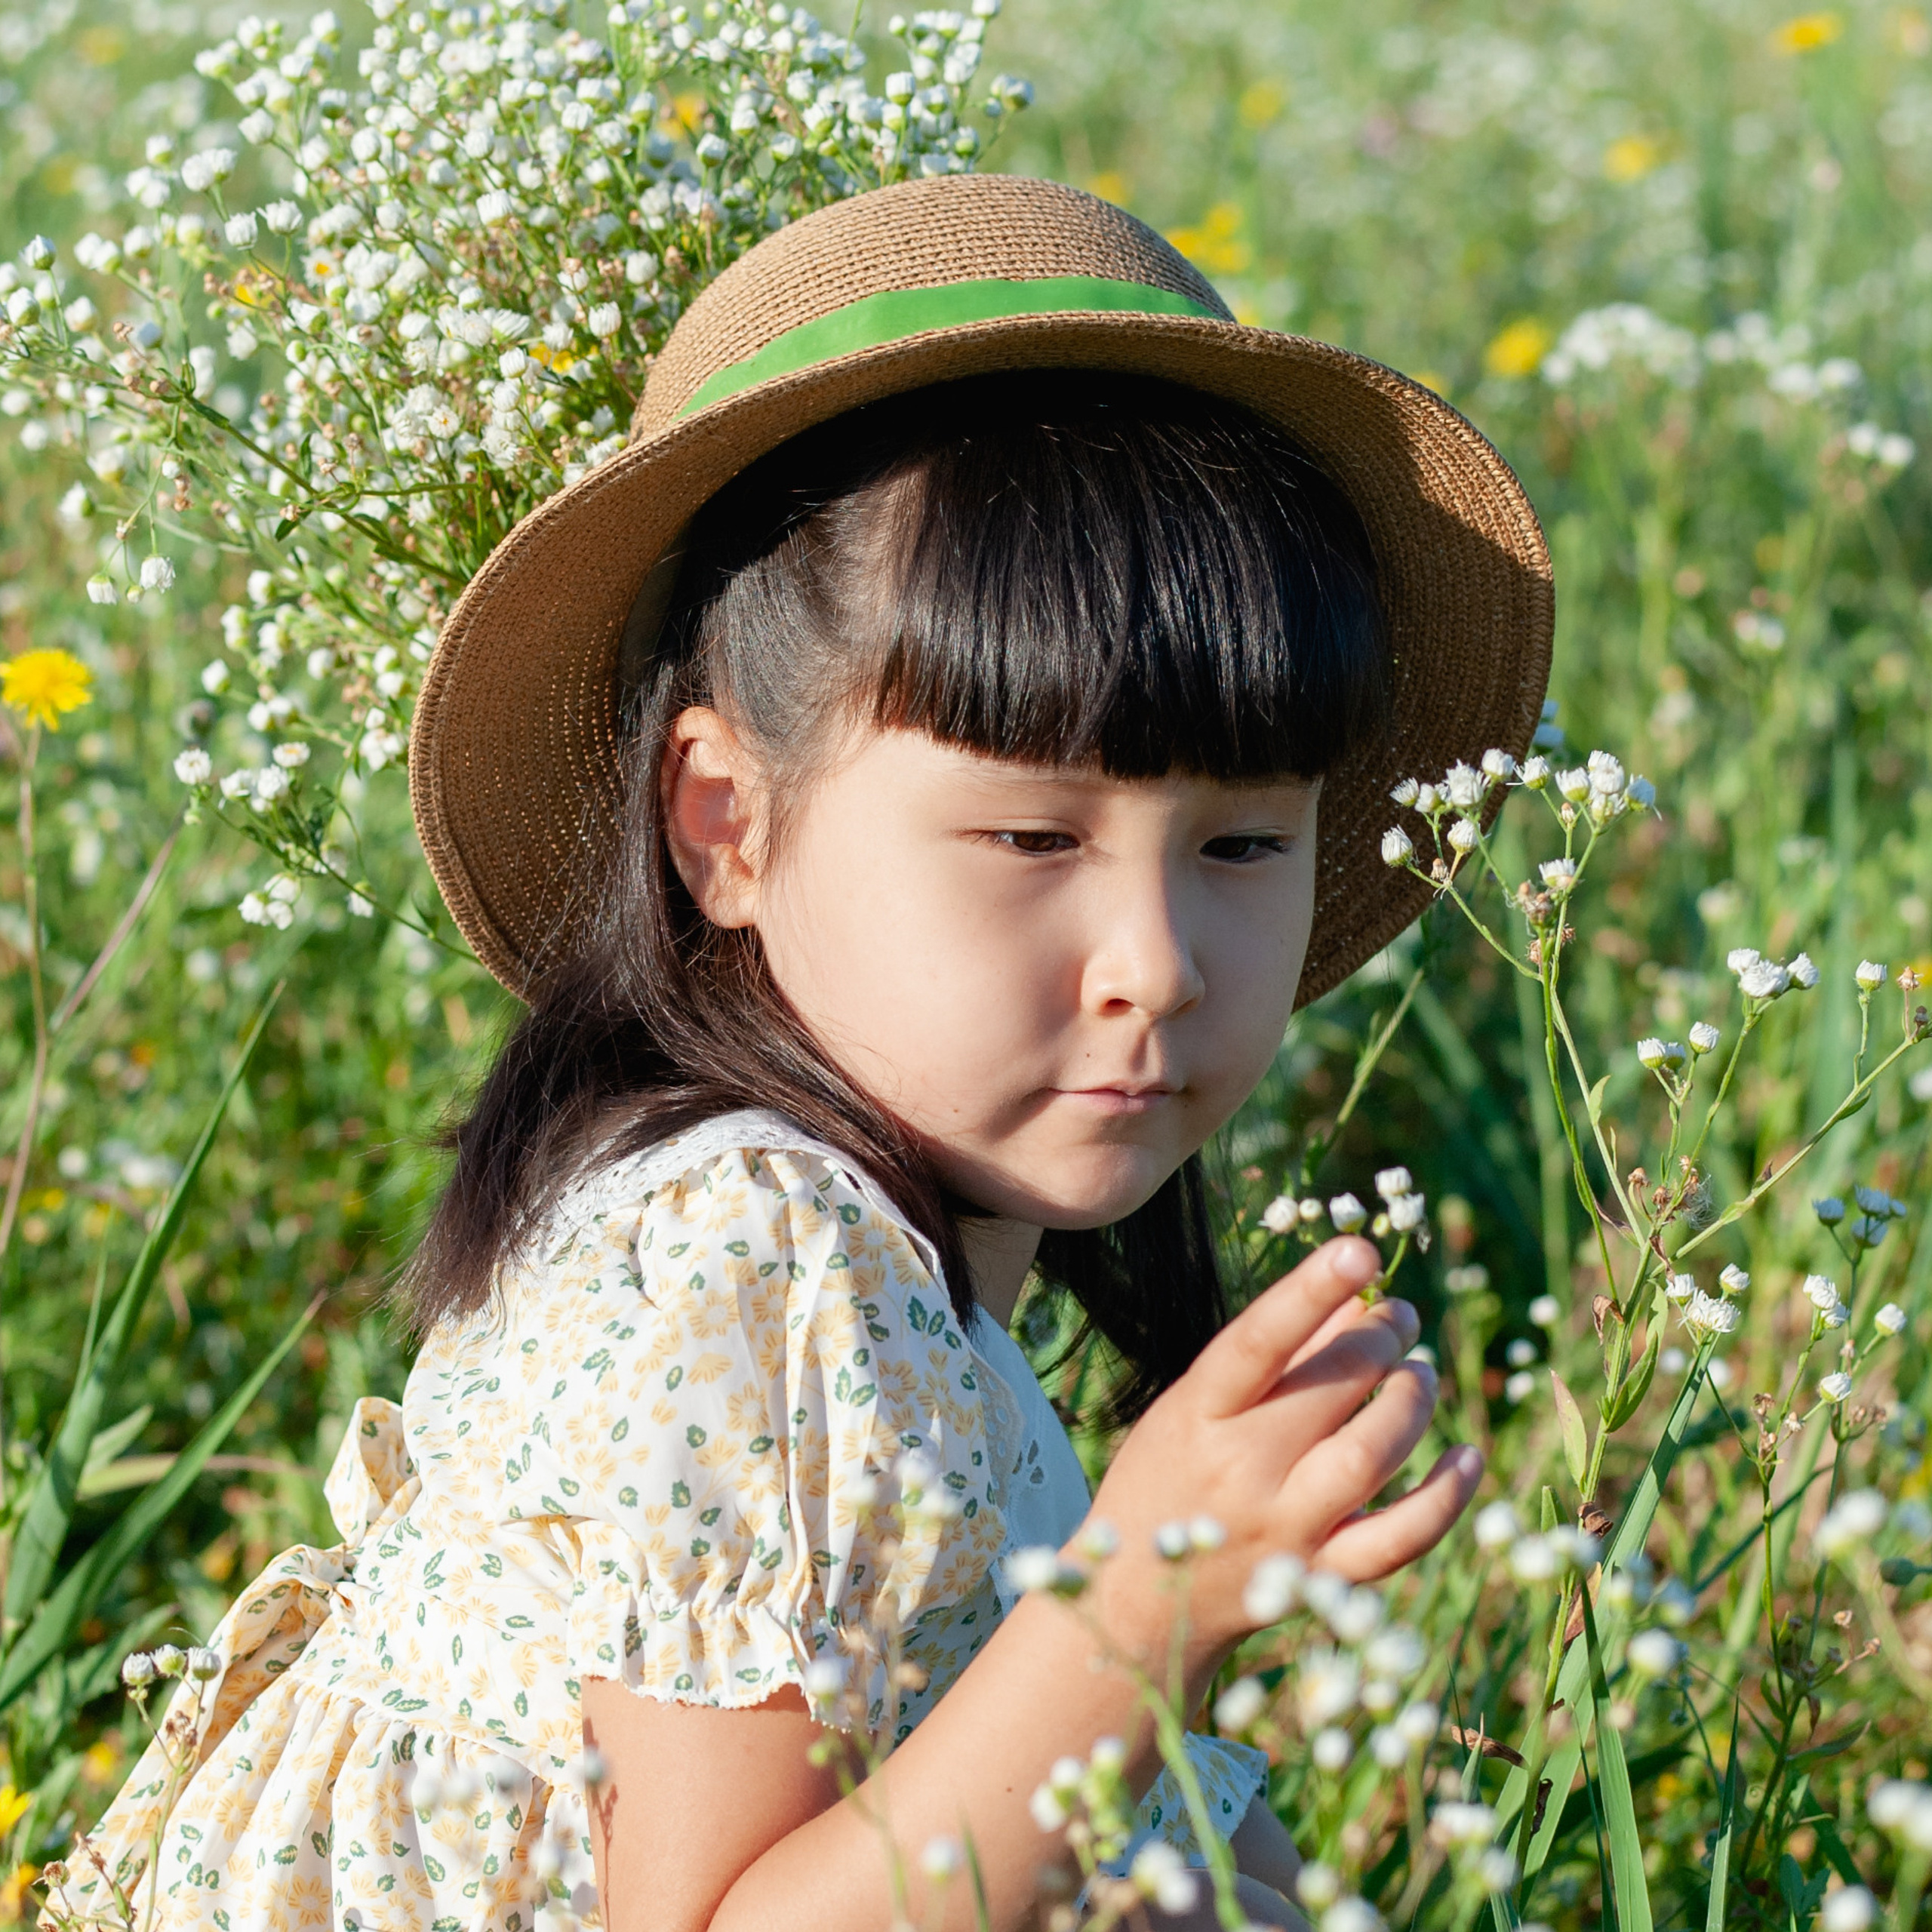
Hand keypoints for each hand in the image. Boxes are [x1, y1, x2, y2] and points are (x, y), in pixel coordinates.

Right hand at [1079, 1237, 1482, 1661]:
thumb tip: (1352, 1295)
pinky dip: (1444, 1496)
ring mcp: (1285, 1530)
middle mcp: (1241, 1472)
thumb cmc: (1169, 1477)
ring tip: (1418, 1374)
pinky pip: (1399, 1538)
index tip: (1359, 1251)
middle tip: (1399, 1316)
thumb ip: (1273, 1354)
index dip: (1310, 1291)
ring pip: (1369, 1456)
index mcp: (1198, 1416)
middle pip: (1330, 1390)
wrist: (1139, 1604)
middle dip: (1380, 1338)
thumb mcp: (1194, 1404)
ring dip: (1410, 1402)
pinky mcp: (1321, 1579)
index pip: (1259, 1342)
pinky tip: (1466, 1455)